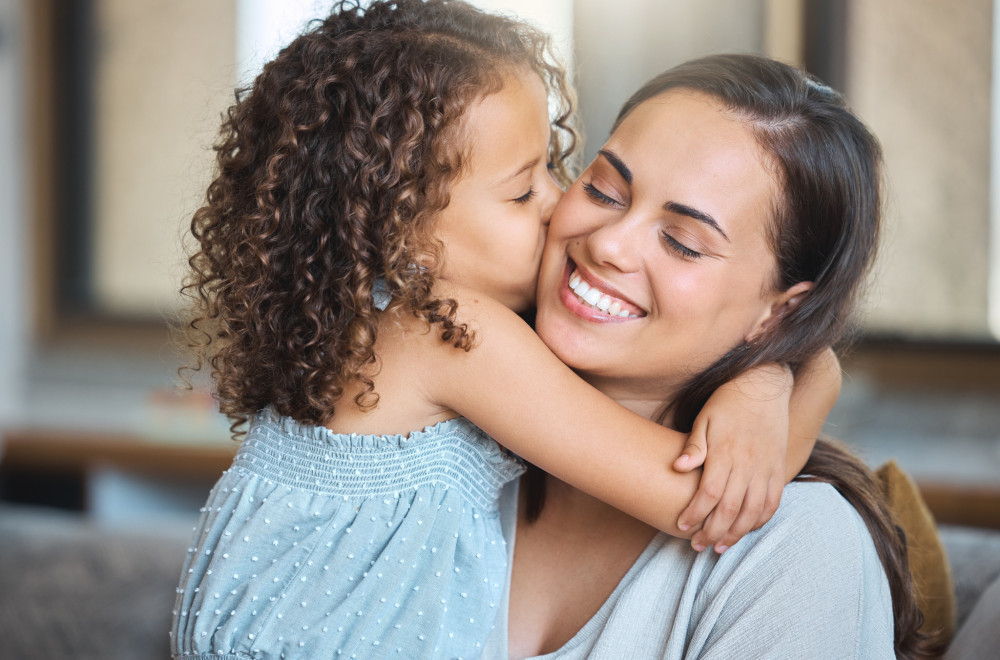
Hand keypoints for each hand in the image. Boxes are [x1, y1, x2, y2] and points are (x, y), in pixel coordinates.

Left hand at [674, 363, 791, 552]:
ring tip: (719, 547)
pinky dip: (760, 520)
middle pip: (730, 509)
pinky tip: (746, 530)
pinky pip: (773, 502)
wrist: (764, 385)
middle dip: (712, 532)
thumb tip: (678, 467)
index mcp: (726, 452)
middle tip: (696, 546)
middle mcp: (748, 463)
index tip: (681, 526)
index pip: (710, 493)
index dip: (695, 514)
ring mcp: (766, 467)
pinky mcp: (778, 468)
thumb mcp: (705, 418)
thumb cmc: (727, 403)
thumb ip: (694, 445)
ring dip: (736, 533)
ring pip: (753, 511)